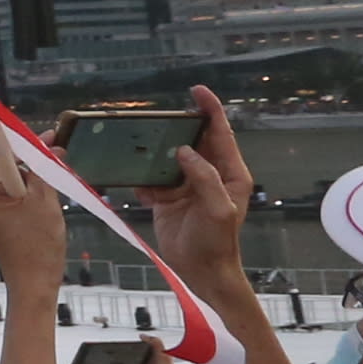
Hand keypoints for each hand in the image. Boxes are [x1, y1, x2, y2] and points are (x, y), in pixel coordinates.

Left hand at [0, 142, 66, 291]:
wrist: (33, 281)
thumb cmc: (39, 245)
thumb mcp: (45, 201)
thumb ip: (42, 168)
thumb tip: (46, 144)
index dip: (21, 137)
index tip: (38, 126)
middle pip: (0, 156)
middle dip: (27, 149)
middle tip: (55, 143)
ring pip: (7, 169)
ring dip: (30, 164)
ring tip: (56, 165)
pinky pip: (10, 183)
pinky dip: (28, 179)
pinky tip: (46, 181)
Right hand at [127, 342, 185, 363]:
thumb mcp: (162, 352)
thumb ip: (154, 342)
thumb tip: (143, 336)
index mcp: (157, 355)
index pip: (147, 347)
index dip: (141, 344)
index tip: (135, 341)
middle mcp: (151, 363)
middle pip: (138, 355)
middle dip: (132, 354)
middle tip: (127, 352)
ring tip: (127, 362)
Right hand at [143, 87, 256, 305]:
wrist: (202, 272)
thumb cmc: (217, 242)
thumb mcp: (217, 208)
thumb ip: (204, 176)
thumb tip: (183, 151)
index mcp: (229, 173)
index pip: (220, 134)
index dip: (210, 110)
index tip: (197, 91)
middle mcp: (208, 175)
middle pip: (191, 141)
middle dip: (175, 128)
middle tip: (157, 117)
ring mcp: (186, 186)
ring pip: (167, 158)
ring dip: (153, 152)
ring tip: (137, 141)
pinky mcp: (167, 199)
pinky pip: (151, 180)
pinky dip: (141, 178)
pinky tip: (133, 179)